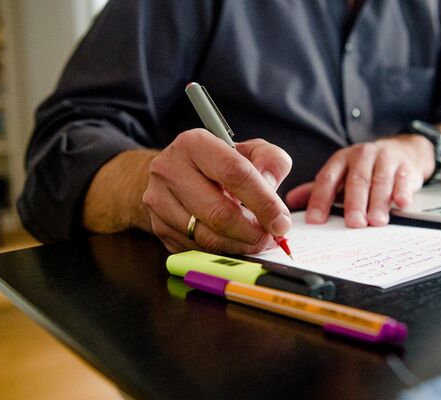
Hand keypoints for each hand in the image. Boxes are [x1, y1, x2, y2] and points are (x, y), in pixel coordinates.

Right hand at [142, 129, 291, 253]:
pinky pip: (196, 249)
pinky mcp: (158, 227)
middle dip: (253, 232)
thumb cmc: (217, 164)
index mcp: (194, 144)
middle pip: (218, 212)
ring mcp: (159, 201)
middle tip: (272, 238)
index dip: (264, 202)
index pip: (235, 174)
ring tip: (257, 241)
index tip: (282, 222)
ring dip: (239, 245)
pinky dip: (222, 251)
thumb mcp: (248, 151)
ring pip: (207, 236)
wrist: (173, 174)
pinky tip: (235, 243)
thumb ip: (270, 161)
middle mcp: (169, 170)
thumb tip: (271, 186)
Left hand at [286, 134, 432, 227]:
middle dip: (354, 203)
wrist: (404, 150)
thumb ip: (319, 189)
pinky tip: (401, 204)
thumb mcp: (341, 174)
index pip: (327, 179)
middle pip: (356, 181)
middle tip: (353, 223)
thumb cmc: (367, 168)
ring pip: (380, 182)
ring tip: (376, 221)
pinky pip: (404, 180)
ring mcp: (385, 160)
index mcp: (341, 160)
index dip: (320, 199)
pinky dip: (403, 192)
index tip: (315, 220)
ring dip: (378, 203)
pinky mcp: (406, 167)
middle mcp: (362, 156)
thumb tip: (291, 202)